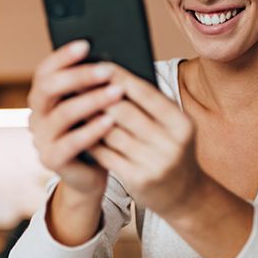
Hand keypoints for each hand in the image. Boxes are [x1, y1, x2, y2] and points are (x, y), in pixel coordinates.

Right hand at [27, 40, 124, 198]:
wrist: (90, 174)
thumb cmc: (96, 132)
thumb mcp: (93, 106)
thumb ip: (94, 86)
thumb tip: (113, 58)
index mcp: (42, 97)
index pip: (44, 71)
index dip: (62, 56)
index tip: (86, 44)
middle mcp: (36, 116)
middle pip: (48, 88)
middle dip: (78, 76)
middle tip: (107, 69)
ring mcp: (41, 139)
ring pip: (62, 114)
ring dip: (91, 100)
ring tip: (117, 92)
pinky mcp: (51, 160)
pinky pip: (70, 143)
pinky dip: (91, 130)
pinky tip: (110, 121)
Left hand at [88, 64, 205, 218]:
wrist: (183, 194)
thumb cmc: (170, 149)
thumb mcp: (172, 127)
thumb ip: (150, 105)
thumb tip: (113, 76)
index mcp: (181, 123)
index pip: (146, 94)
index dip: (121, 77)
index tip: (99, 64)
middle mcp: (171, 144)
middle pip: (125, 113)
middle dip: (98, 95)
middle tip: (77, 81)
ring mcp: (155, 164)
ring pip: (111, 134)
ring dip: (90, 117)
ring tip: (73, 102)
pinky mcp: (138, 180)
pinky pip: (106, 155)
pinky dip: (90, 140)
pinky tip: (78, 129)